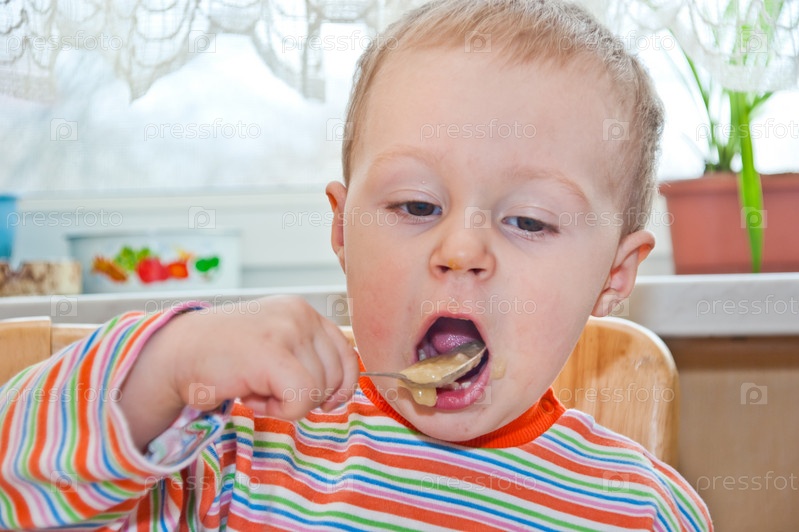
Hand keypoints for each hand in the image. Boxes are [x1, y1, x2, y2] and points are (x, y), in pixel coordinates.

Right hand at [120, 296, 358, 448]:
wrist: (176, 354)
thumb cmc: (225, 357)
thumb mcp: (276, 345)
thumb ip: (307, 356)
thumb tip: (341, 391)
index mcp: (303, 310)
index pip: (347, 352)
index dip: (342, 385)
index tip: (325, 401)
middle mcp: (299, 313)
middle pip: (336, 375)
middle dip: (308, 396)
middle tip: (270, 391)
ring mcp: (286, 330)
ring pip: (318, 390)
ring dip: (287, 404)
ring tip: (255, 389)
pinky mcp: (271, 352)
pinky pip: (301, 398)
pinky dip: (281, 411)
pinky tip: (251, 398)